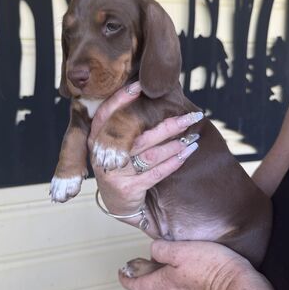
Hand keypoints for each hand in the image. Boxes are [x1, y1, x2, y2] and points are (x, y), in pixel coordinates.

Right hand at [89, 81, 201, 235]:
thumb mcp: (115, 146)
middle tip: (192, 116)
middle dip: (169, 125)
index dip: (121, 98)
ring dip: (175, 144)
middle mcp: (103, 154)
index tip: (140, 85)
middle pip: (138, 134)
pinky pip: (157, 172)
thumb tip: (150, 94)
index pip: (106, 114)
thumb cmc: (122, 166)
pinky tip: (187, 153)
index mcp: (96, 139)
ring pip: (151, 154)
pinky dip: (174, 162)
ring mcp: (115, 172)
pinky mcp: (128, 188)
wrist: (118, 204)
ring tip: (192, 137)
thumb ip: (124, 125)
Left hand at [119, 239, 259, 289]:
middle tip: (138, 267)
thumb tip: (154, 251)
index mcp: (163, 284)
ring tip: (159, 266)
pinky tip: (181, 272)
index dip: (125, 279)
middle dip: (140, 279)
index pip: (136, 286)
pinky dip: (173, 283)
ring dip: (157, 280)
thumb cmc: (211, 267)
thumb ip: (161, 249)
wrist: (238, 286)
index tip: (121, 273)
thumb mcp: (180, 250)